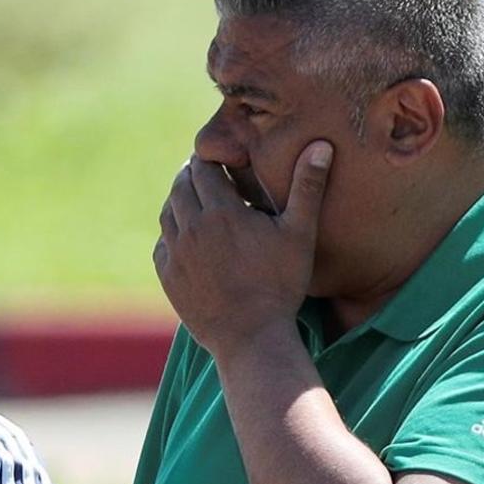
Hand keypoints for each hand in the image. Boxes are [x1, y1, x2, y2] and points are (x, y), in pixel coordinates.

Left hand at [153, 140, 333, 356]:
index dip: (210, 160)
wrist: (251, 338)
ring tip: (194, 199)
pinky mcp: (168, 276)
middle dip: (192, 175)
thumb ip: (307, 186)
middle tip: (205, 173)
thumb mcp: (299, 234)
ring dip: (179, 201)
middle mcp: (191, 227)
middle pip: (181, 185)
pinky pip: (162, 244)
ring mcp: (175, 253)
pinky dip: (172, 233)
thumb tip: (321, 145)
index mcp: (220, 210)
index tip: (220, 160)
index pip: (202, 167)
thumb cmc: (281, 285)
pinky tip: (186, 236)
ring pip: (168, 212)